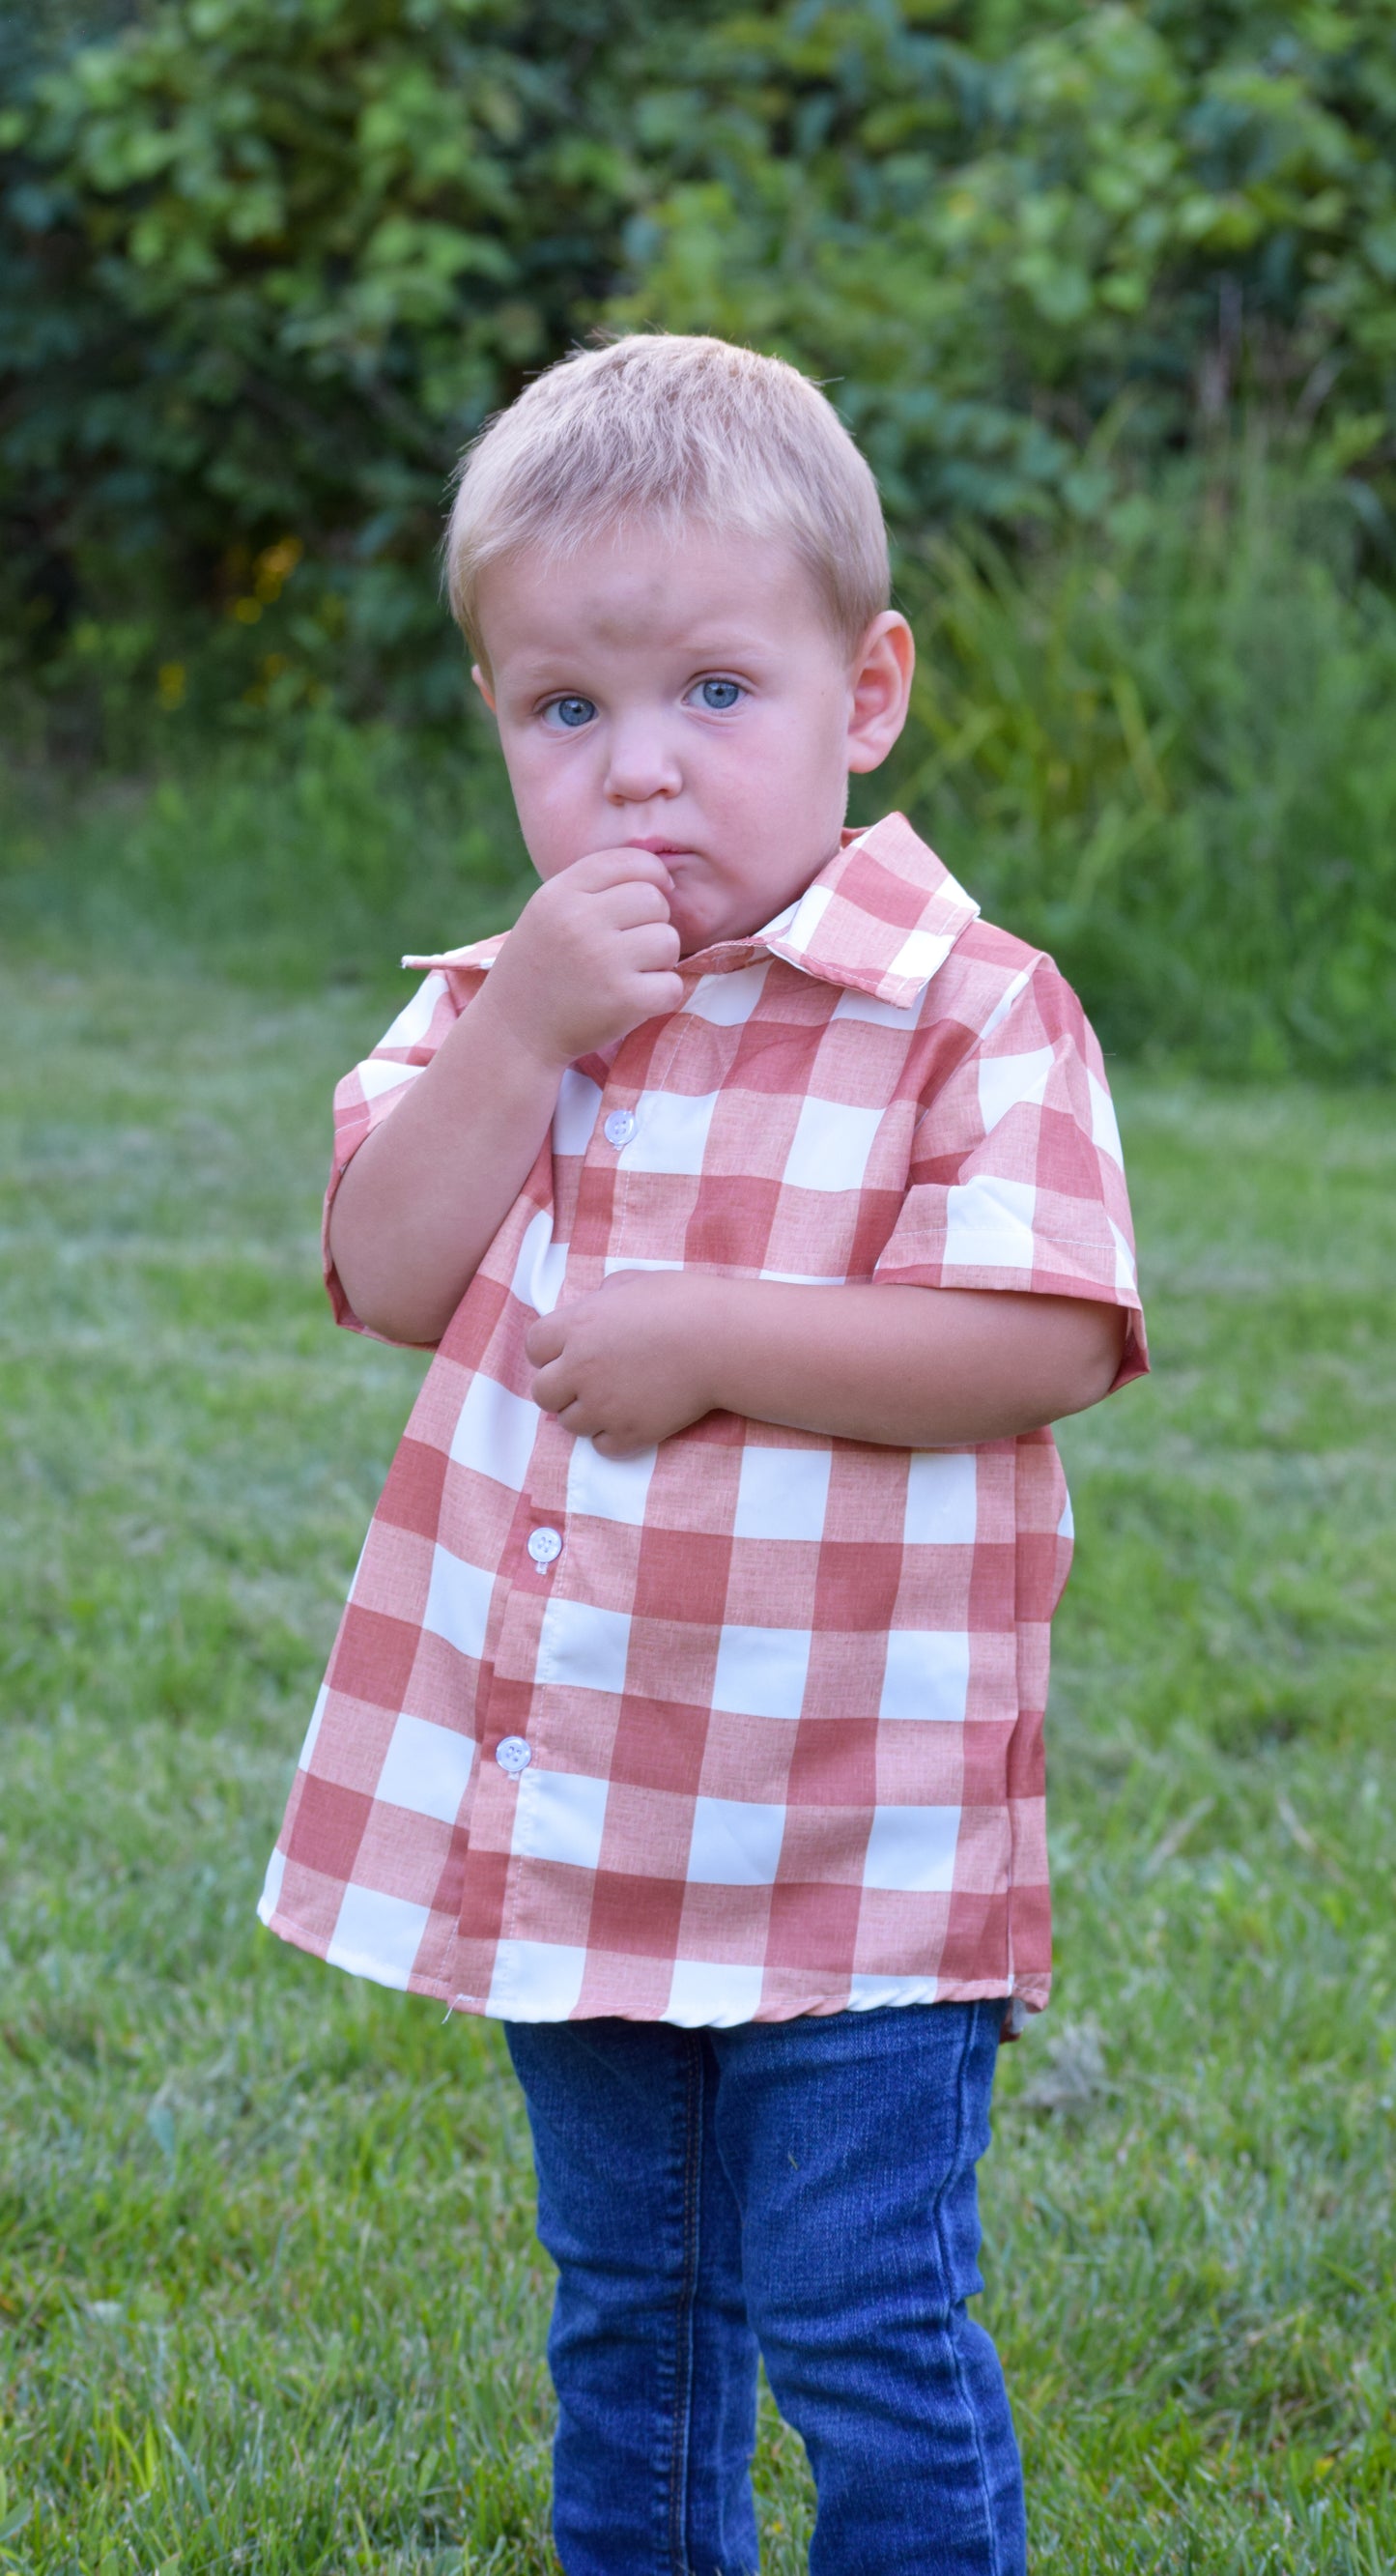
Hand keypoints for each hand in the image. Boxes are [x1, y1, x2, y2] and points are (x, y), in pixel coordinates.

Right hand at [479, 847, 683, 1070]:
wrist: (513, 1034)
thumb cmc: (539, 970)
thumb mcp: (548, 914)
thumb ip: (592, 889)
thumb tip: (661, 875)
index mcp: (560, 894)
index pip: (630, 862)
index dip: (653, 876)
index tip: (654, 896)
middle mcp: (579, 921)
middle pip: (655, 901)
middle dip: (653, 923)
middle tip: (631, 948)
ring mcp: (603, 960)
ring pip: (669, 941)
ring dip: (659, 961)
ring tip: (629, 974)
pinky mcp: (624, 999)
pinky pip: (672, 985)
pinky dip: (661, 995)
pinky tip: (633, 1001)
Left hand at [525, 1271, 720, 1455]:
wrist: (725, 1341)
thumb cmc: (685, 1303)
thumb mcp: (636, 1282)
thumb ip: (604, 1295)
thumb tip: (596, 1304)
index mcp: (577, 1326)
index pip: (533, 1347)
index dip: (549, 1350)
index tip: (569, 1351)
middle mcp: (580, 1368)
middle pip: (541, 1392)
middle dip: (561, 1388)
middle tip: (588, 1381)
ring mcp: (603, 1405)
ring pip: (569, 1423)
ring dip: (586, 1413)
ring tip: (616, 1399)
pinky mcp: (630, 1433)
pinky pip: (601, 1446)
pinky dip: (612, 1436)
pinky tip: (633, 1417)